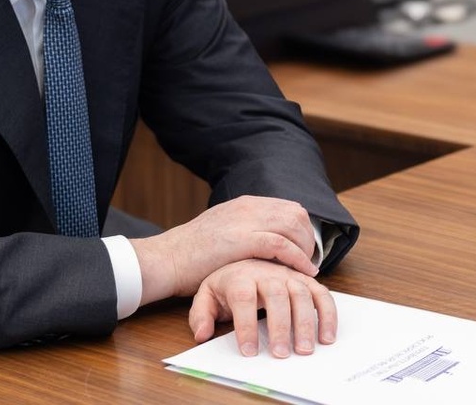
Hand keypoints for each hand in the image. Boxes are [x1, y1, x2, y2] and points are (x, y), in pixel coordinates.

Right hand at [130, 195, 316, 304]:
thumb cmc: (192, 254)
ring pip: (293, 225)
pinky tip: (302, 272)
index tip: (304, 251)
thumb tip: (266, 245)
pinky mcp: (243, 239)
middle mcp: (248, 207)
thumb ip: (244, 232)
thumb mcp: (222, 232)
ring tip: (306, 269)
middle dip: (307, 239)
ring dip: (305, 249)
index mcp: (244, 204)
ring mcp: (245, 221)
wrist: (167, 258)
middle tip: (307, 262)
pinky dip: (297, 258)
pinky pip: (282, 245)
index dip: (302, 230)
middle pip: (296, 214)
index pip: (287, 207)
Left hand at [189, 259, 336, 358]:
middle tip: (282, 353)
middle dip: (280, 325)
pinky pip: (321, 293)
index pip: (243, 297)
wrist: (242, 256)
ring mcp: (288, 274)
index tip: (249, 351)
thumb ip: (201, 314)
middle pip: (276, 294)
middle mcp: (266, 271)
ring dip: (306, 322)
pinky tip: (326, 336)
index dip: (246, 324)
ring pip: (301, 292)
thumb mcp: (207, 295)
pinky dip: (328, 313)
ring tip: (305, 349)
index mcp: (239, 275)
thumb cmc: (227, 283)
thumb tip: (202, 334)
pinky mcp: (304, 280)